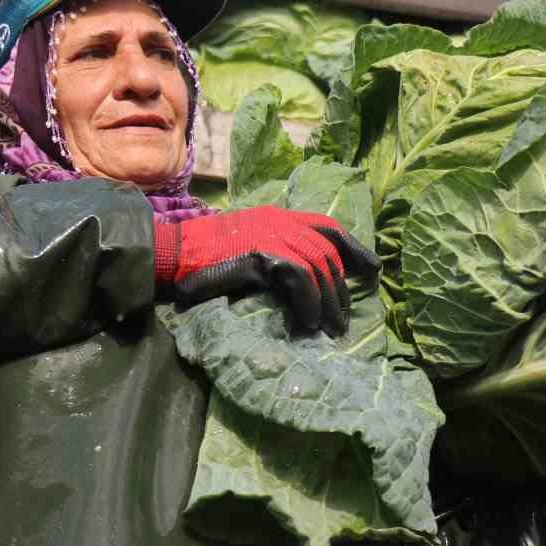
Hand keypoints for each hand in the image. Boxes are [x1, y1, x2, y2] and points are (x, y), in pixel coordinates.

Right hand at [153, 206, 379, 334]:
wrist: (173, 254)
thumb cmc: (202, 259)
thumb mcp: (245, 247)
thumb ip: (273, 254)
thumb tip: (303, 284)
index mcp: (277, 216)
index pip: (328, 228)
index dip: (354, 250)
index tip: (372, 271)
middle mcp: (279, 221)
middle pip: (328, 252)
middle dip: (340, 289)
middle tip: (343, 319)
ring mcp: (270, 235)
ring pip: (318, 267)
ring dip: (328, 302)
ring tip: (329, 329)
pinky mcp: (261, 255)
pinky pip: (299, 279)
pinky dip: (308, 304)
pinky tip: (307, 323)